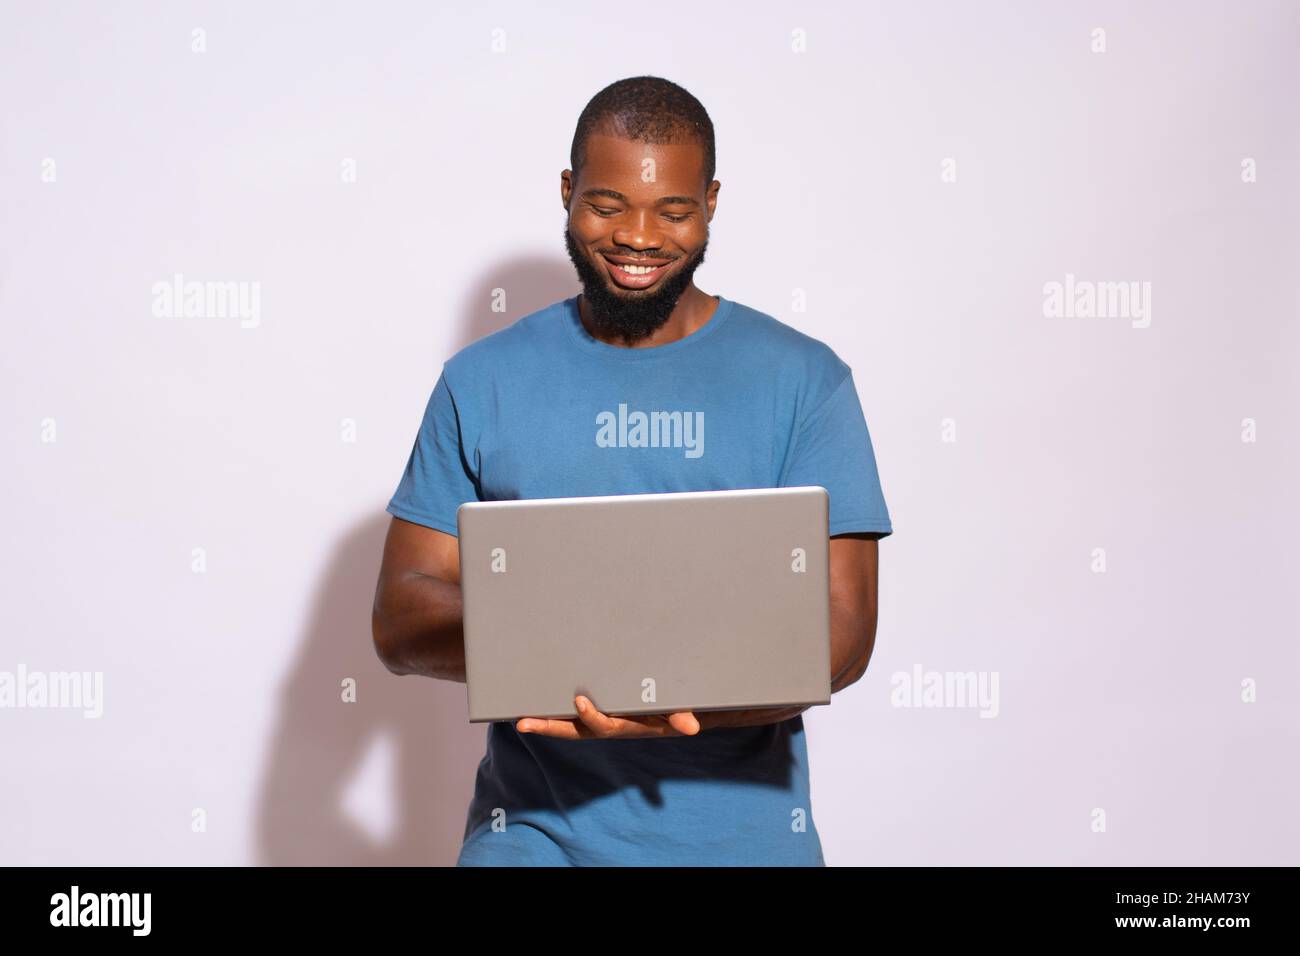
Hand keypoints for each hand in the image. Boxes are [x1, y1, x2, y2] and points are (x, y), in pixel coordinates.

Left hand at [516, 695, 700, 739]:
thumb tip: (691, 727)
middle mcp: (608, 726)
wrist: (675, 716)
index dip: (591, 717)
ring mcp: (600, 719)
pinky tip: (534, 701)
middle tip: (523, 723)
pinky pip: (572, 715)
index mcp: (626, 726)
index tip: (580, 701)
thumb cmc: (675, 709)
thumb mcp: (679, 711)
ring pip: (568, 724)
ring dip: (544, 721)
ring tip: (518, 717)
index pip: (604, 725)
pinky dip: (554, 712)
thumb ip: (680, 717)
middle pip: (573, 730)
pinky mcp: (596, 709)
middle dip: (549, 727)